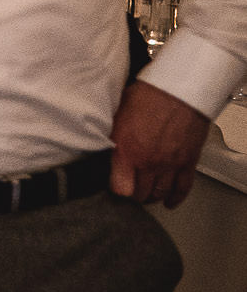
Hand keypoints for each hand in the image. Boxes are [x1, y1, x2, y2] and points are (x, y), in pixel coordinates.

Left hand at [110, 78, 210, 206]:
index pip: (119, 188)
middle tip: (130, 190)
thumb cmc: (148, 95)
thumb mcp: (117, 116)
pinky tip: (170, 202)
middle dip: (133, 194)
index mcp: (127, 151)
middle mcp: (149, 162)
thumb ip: (112, 137)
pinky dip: (176, 198)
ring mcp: (170, 164)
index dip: (115, 189)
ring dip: (152, 197)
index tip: (113, 186)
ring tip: (146, 195)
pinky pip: (183, 188)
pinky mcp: (188, 162)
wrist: (179, 89)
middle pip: (140, 193)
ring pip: (160, 193)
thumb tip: (103, 146)